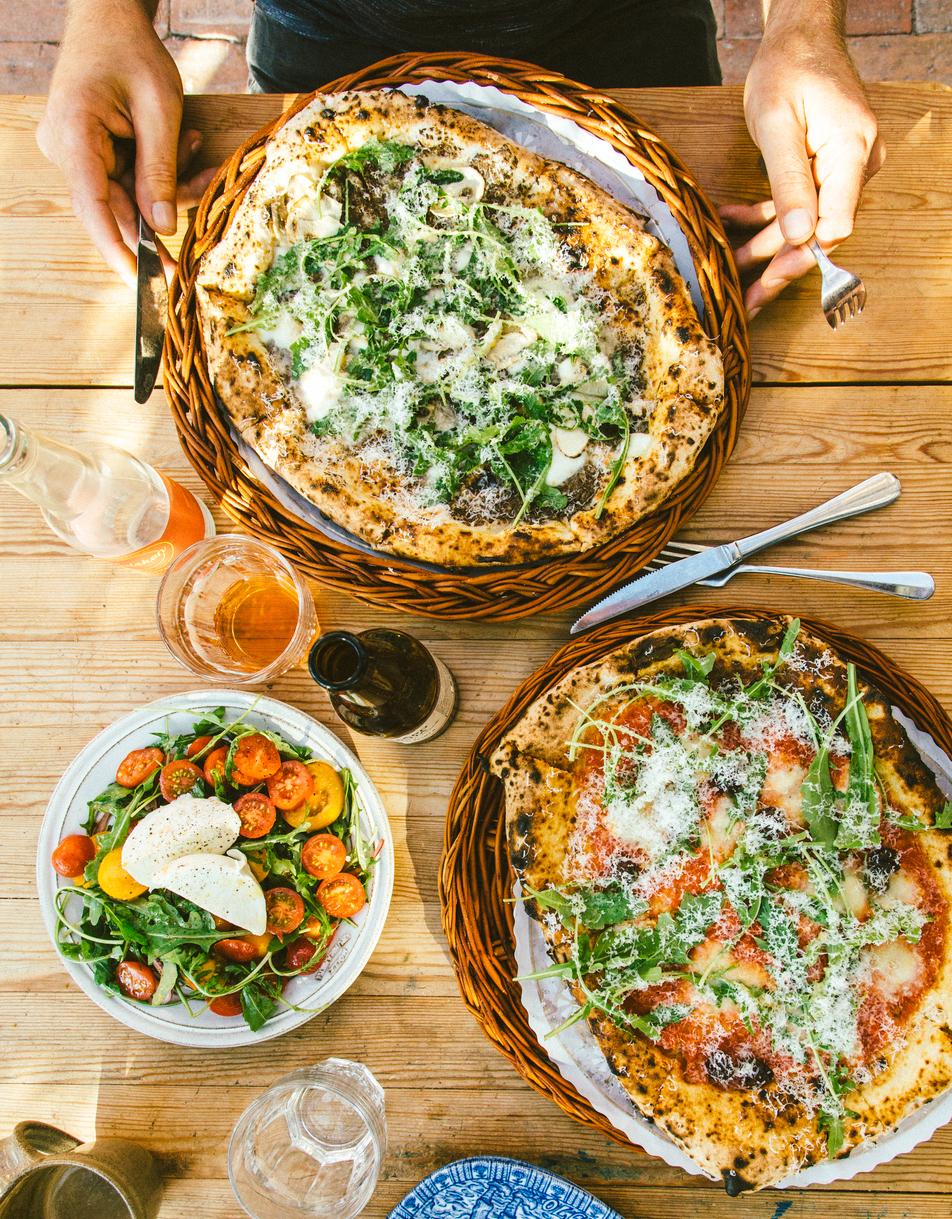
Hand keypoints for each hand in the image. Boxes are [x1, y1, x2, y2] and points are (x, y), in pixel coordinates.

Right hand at [36, 0, 215, 285]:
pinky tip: (183, 148)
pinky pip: (127, 181)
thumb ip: (160, 169)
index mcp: (74, 134)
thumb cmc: (132, 51)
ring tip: (194, 150)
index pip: (93, 206)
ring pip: (126, 197)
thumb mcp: (158, 108)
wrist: (109, 18)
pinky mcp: (90, 154)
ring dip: (167, 187)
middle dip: (158, 220)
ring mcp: (75, 153)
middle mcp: (66, 149)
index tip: (138, 280)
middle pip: (112, 207)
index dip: (116, 248)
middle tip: (185, 256)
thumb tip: (162, 227)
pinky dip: (159, 174)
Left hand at [724, 17, 884, 317]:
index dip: (804, 255)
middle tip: (748, 300)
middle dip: (779, 264)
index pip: (836, 222)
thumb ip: (789, 181)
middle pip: (819, 231)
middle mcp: (856, 165)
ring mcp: (843, 169)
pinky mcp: (826, 170)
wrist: (801, 38)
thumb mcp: (778, 124)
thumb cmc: (789, 70)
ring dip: (765, 243)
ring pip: (804, 222)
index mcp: (852, 152)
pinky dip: (765, 216)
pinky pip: (798, 204)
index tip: (771, 281)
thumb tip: (800, 234)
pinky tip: (730, 221)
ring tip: (729, 266)